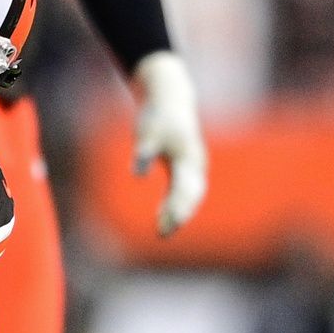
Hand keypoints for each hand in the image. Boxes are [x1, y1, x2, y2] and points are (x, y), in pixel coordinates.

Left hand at [131, 50, 207, 236]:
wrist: (170, 99)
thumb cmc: (157, 116)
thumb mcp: (147, 132)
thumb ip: (143, 153)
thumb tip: (138, 173)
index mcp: (188, 157)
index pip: (185, 189)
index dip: (176, 208)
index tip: (167, 224)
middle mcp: (195, 163)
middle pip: (191, 196)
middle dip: (179, 215)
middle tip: (163, 233)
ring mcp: (193, 165)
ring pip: (190, 195)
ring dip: (178, 213)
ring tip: (162, 231)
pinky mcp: (186, 165)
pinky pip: (184, 190)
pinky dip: (175, 203)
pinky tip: (162, 216)